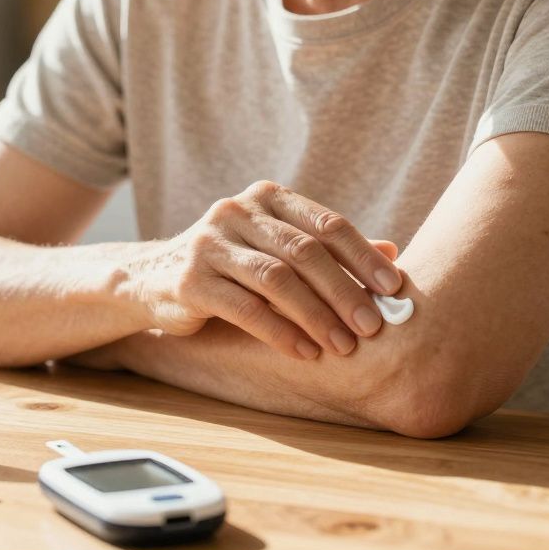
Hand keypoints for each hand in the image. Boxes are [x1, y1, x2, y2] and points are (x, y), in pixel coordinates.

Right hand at [123, 180, 402, 359]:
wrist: (153, 278)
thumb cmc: (232, 264)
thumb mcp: (278, 248)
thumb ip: (327, 249)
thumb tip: (392, 254)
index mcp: (266, 197)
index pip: (326, 223)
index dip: (363, 256)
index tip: (394, 288)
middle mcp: (236, 211)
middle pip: (304, 251)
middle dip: (344, 291)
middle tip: (374, 326)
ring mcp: (209, 243)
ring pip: (276, 279)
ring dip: (316, 315)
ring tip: (344, 346)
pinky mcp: (189, 280)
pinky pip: (244, 307)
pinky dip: (280, 332)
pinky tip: (305, 352)